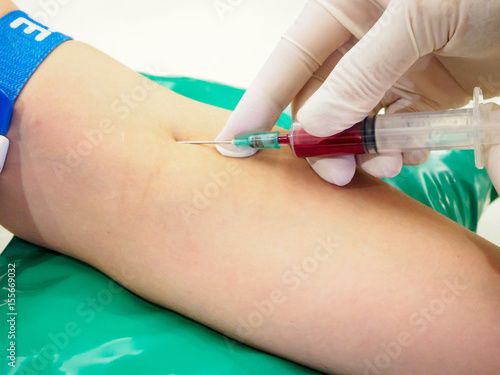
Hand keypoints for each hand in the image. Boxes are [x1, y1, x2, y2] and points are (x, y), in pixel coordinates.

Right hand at [216, 0, 499, 184]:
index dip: (257, 103)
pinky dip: (397, 148)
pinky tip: (410, 152)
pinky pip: (393, 129)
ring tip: (386, 163)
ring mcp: (393, 70)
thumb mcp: (420, 14)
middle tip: (336, 174)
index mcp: (346, 7)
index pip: (288, 62)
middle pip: (320, 102)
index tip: (235, 143)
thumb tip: (317, 126)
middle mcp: (363, 41)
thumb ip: (364, 71)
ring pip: (355, 123)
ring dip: (364, 151)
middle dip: (324, 142)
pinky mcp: (423, 92)